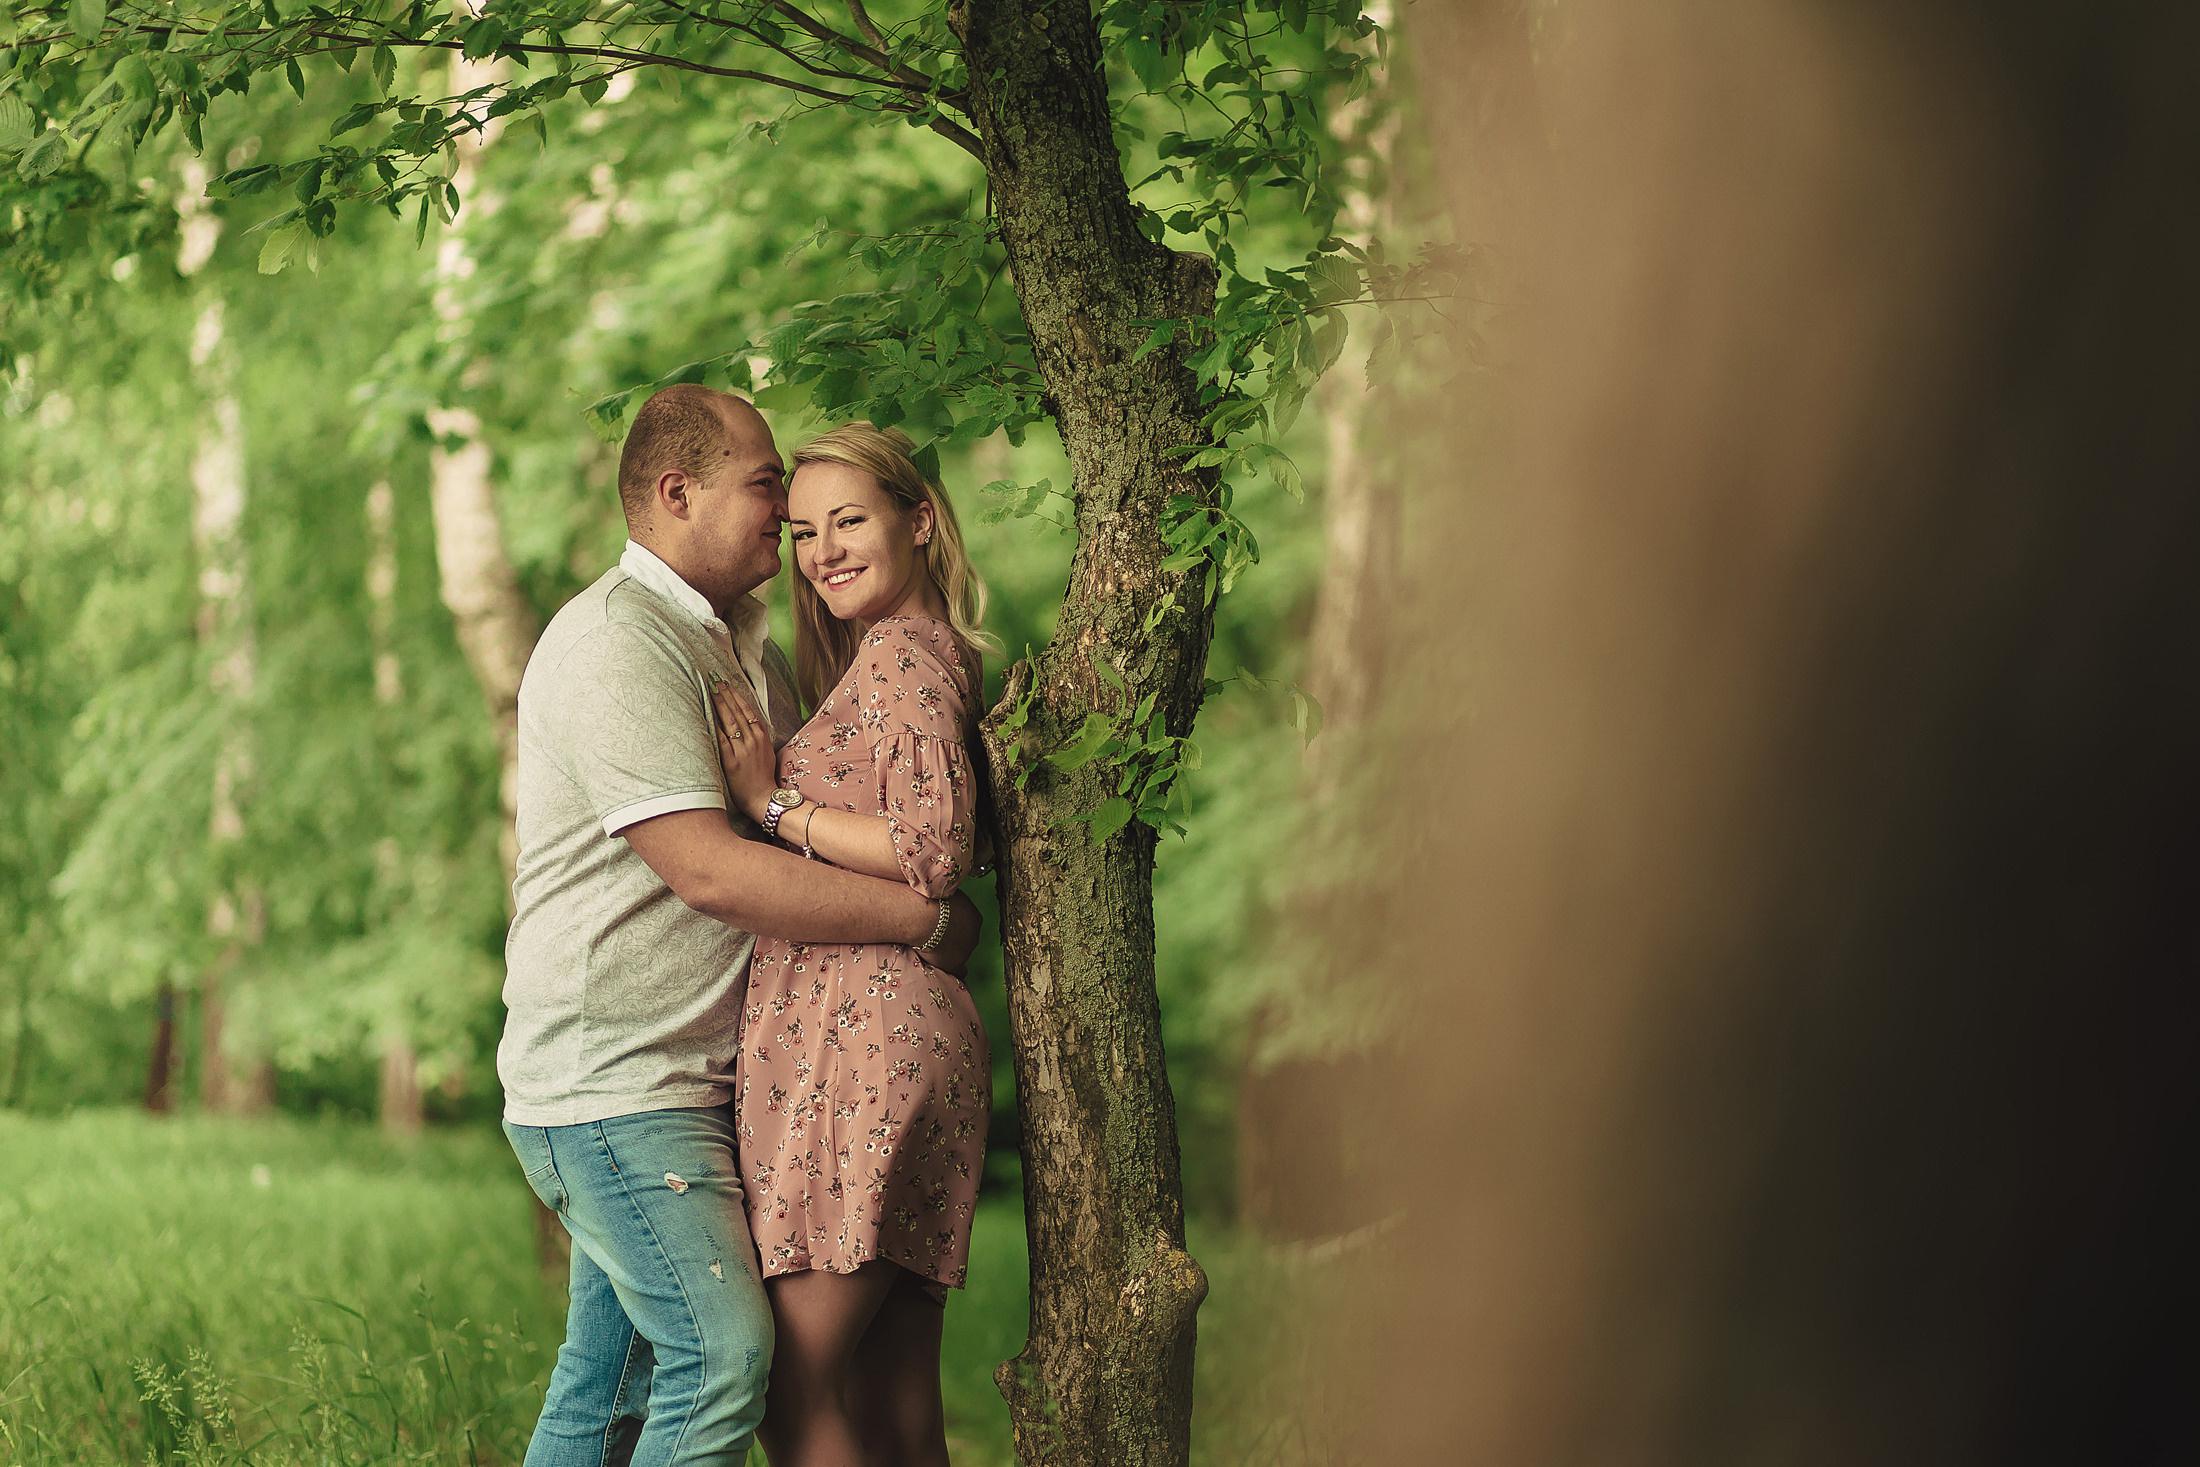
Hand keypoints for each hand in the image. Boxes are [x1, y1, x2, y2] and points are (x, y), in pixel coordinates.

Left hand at [711, 678, 778, 822]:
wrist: (762, 797)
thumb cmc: (763, 776)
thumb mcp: (767, 752)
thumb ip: (758, 737)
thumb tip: (749, 724)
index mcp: (762, 736)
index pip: (747, 710)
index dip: (736, 695)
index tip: (727, 683)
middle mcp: (753, 739)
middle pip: (738, 711)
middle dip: (726, 693)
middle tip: (715, 679)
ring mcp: (743, 749)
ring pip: (730, 720)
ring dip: (720, 703)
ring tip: (711, 689)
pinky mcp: (732, 760)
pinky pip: (722, 739)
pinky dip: (715, 725)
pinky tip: (707, 713)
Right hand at [925, 892, 983, 976]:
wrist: (924, 917)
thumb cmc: (932, 901)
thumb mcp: (948, 893)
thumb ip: (952, 901)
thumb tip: (947, 897)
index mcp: (975, 918)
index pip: (968, 923)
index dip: (955, 924)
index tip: (943, 923)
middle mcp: (974, 936)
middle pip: (965, 939)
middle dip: (954, 938)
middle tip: (937, 935)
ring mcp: (966, 952)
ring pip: (961, 954)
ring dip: (950, 952)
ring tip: (934, 950)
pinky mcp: (954, 964)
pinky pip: (959, 971)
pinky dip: (955, 971)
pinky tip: (946, 971)